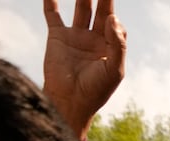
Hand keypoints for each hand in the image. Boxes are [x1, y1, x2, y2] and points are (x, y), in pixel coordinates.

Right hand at [41, 0, 125, 137]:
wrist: (69, 101)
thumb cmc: (95, 90)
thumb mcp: (114, 70)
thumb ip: (118, 45)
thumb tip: (114, 18)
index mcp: (110, 47)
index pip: (116, 24)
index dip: (114, 18)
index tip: (110, 19)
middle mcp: (94, 38)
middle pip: (101, 10)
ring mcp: (76, 36)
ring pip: (81, 7)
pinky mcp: (57, 37)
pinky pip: (53, 14)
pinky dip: (51, 1)